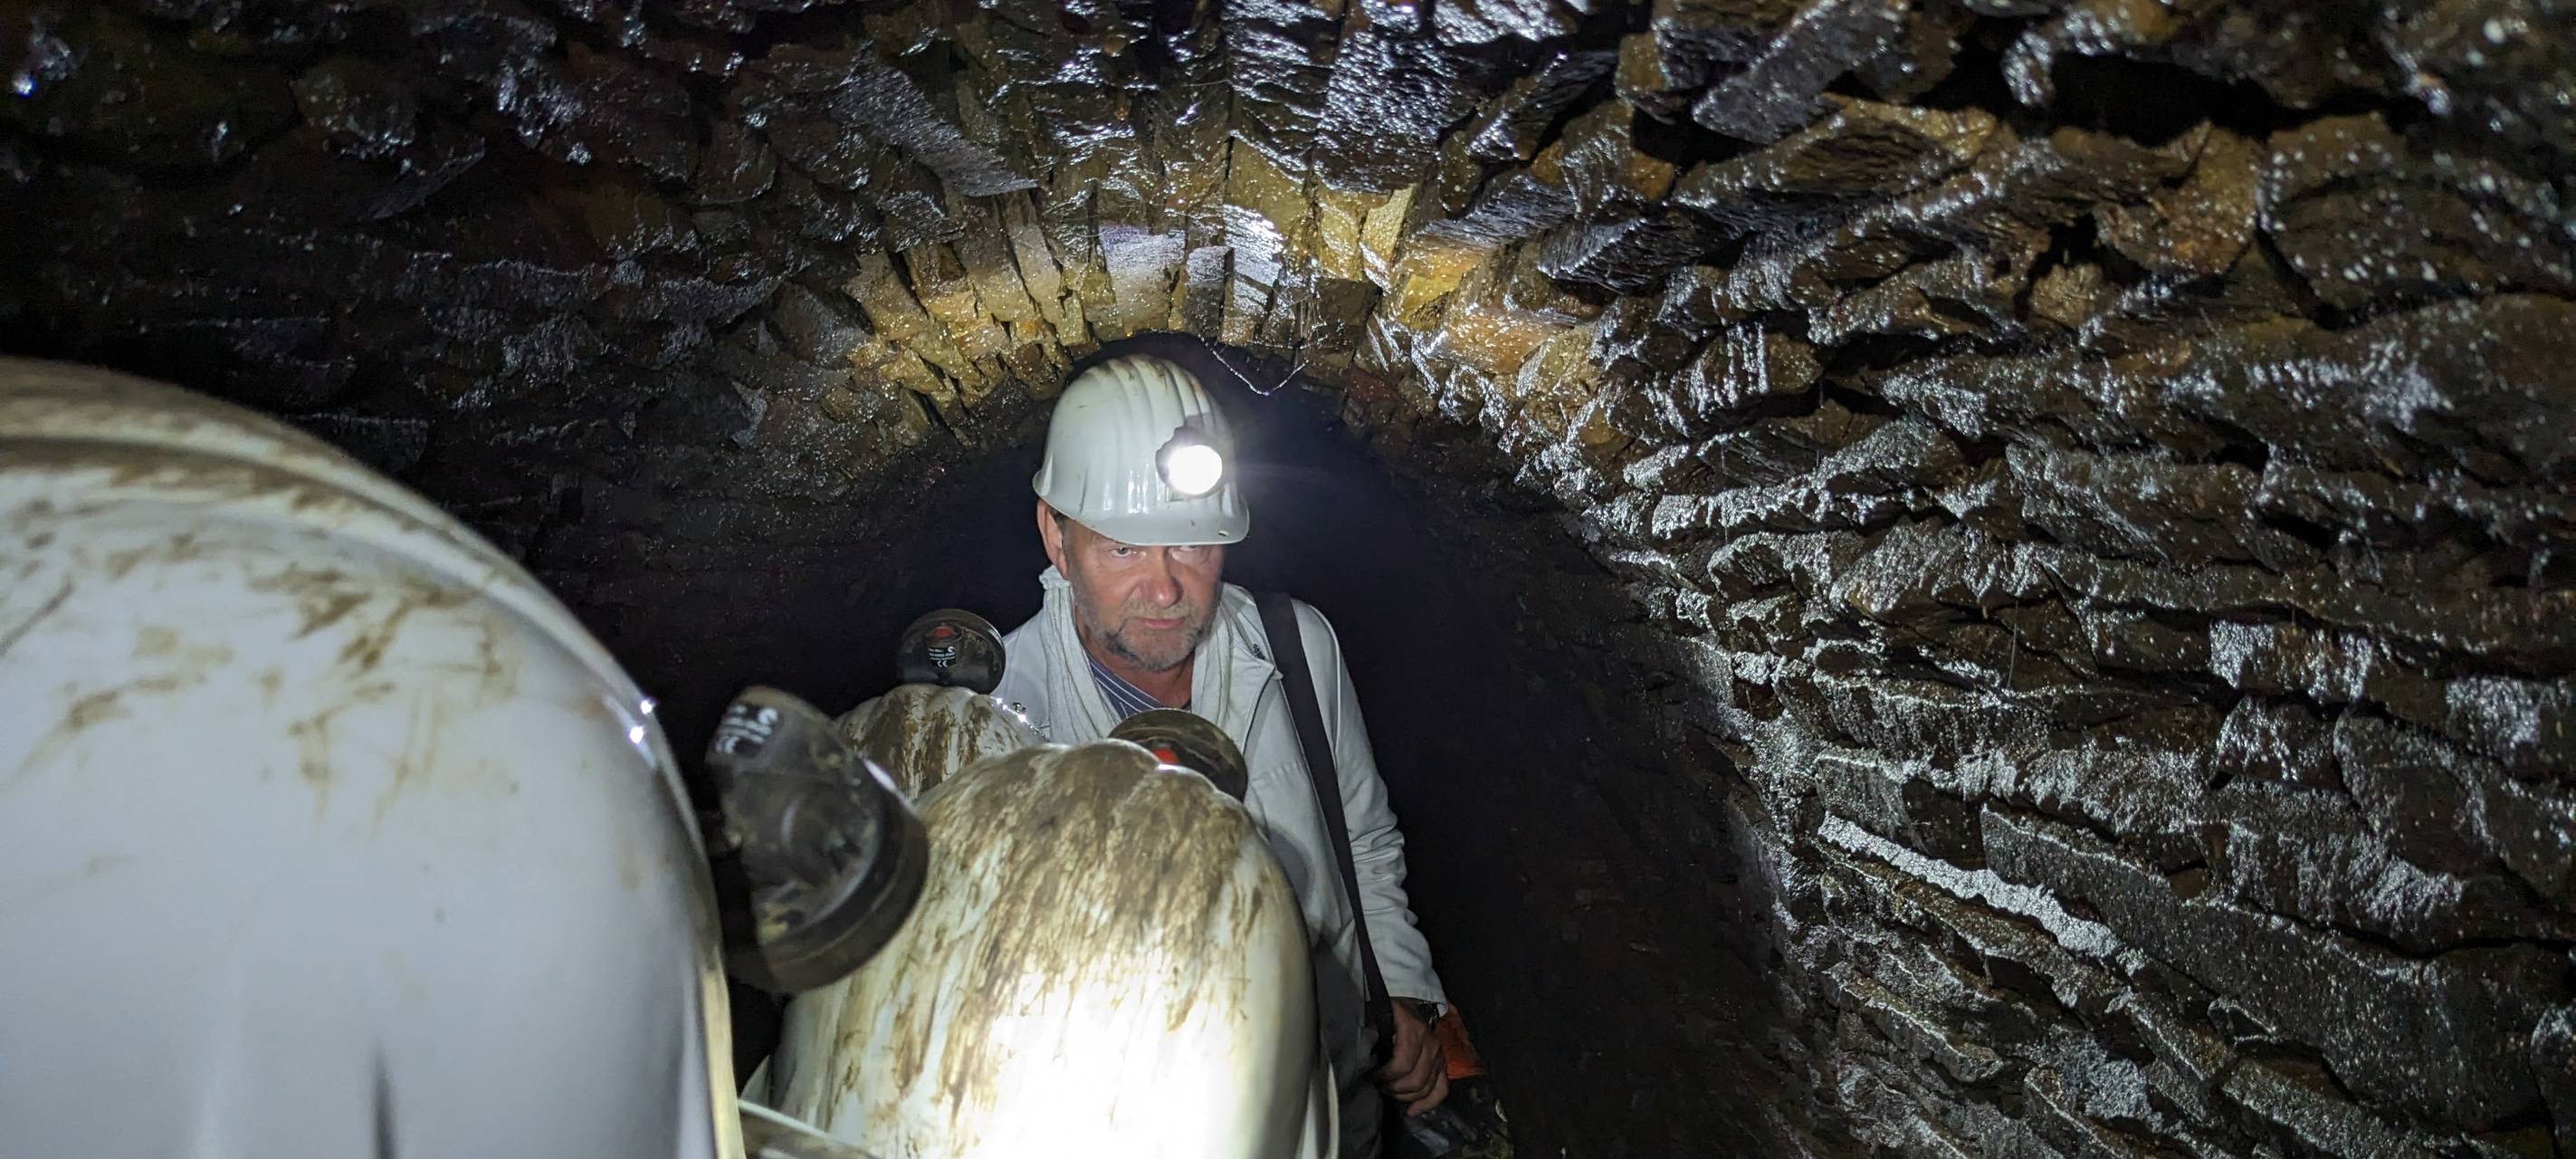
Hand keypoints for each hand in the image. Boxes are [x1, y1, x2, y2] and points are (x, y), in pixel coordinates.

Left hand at [1371, 998, 1449, 1114]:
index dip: (1384, 1076)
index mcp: (1413, 1030)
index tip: (1369, 1076)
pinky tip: (1413, 1110)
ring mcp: (1439, 1055)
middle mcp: (1431, 1044)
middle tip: (1378, 1086)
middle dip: (1393, 1089)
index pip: (1402, 1064)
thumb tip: (1358, 1057)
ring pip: (1427, 1088)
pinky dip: (1428, 1103)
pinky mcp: (1442, 1064)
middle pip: (1415, 1081)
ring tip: (1389, 1092)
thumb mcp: (1375, 1014)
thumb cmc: (1388, 1011)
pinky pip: (1442, 1089)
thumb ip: (1369, 1033)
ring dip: (1405, 1096)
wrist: (1408, 1004)